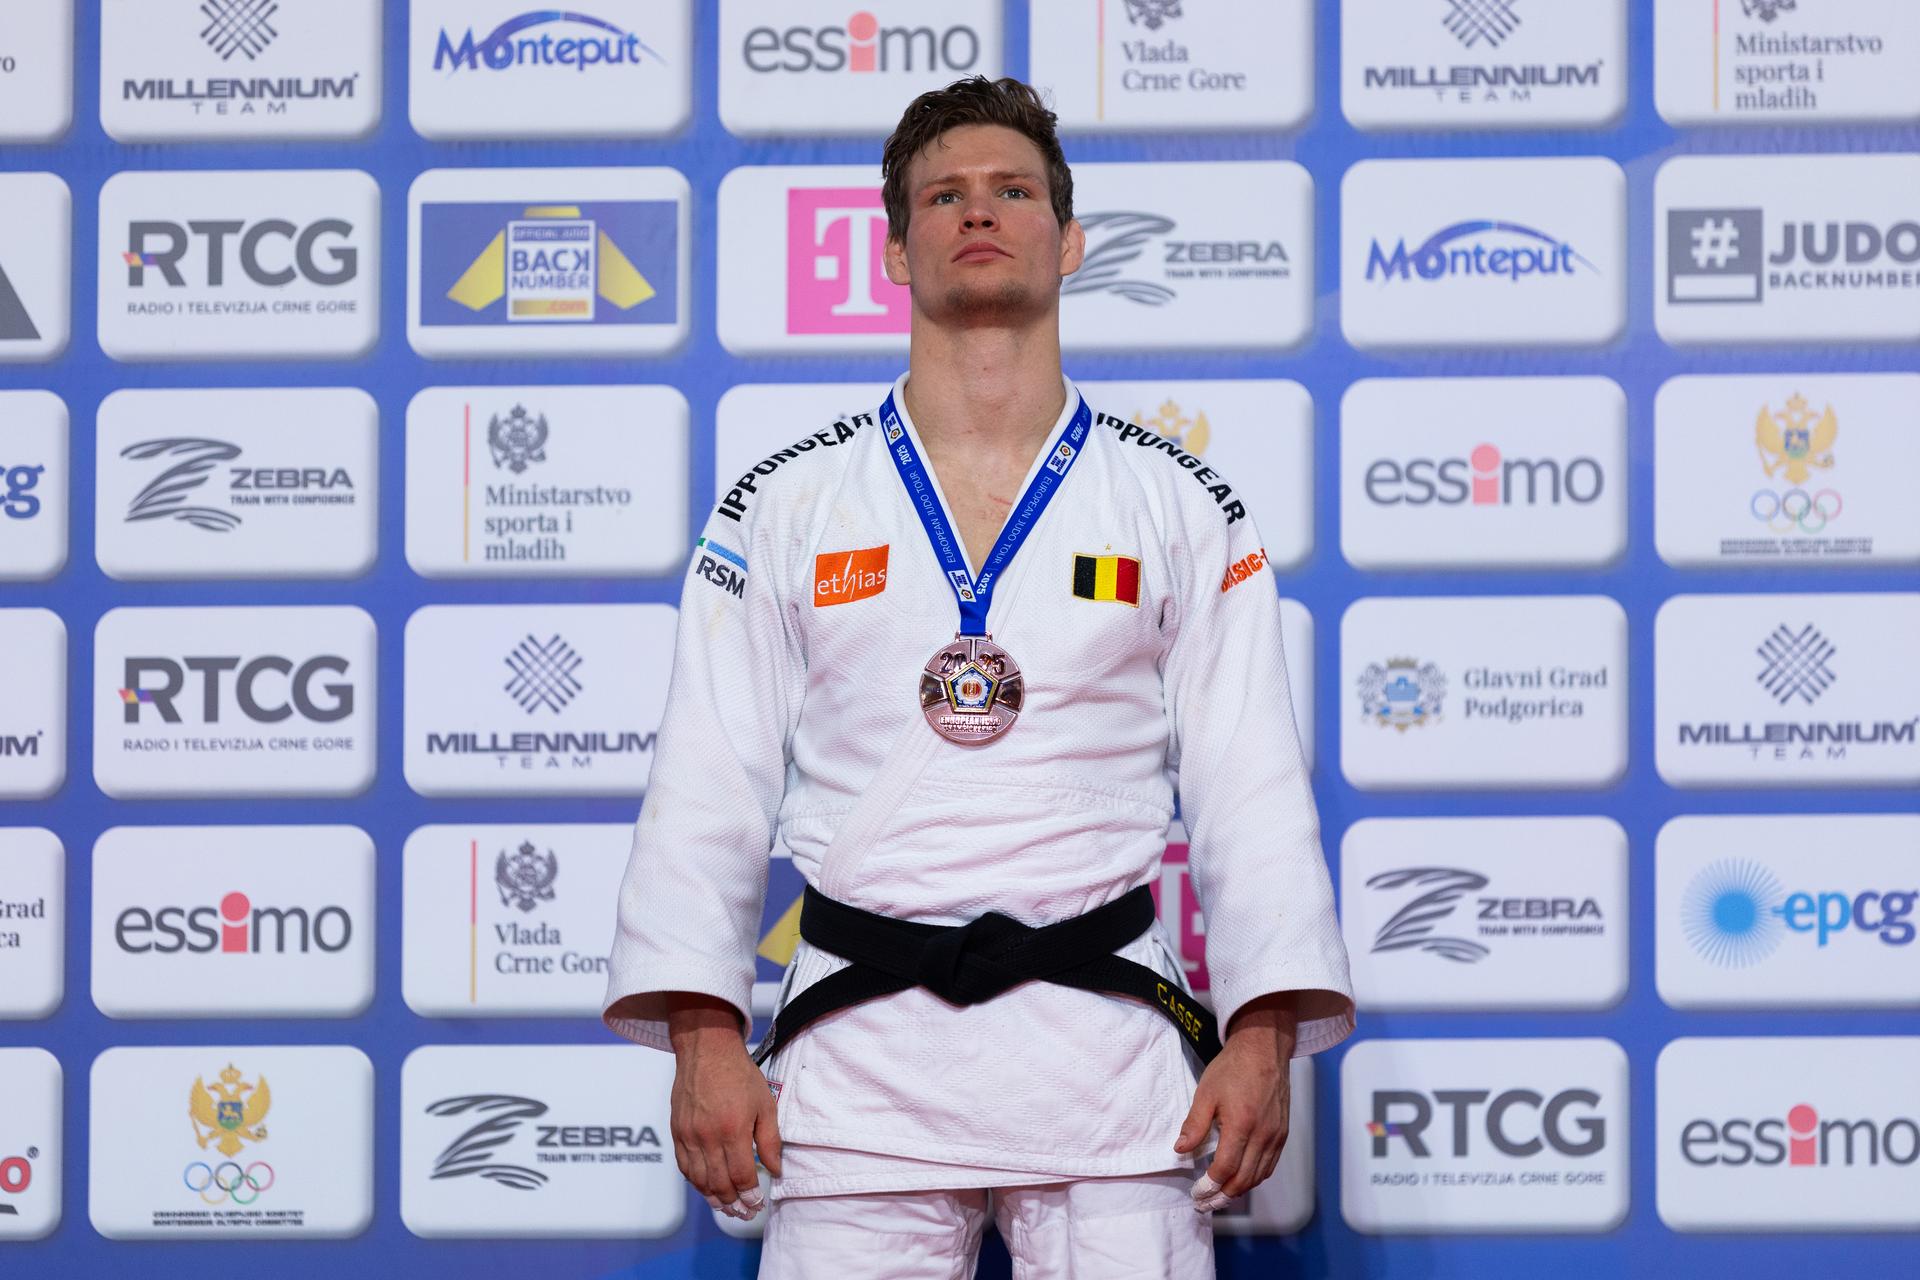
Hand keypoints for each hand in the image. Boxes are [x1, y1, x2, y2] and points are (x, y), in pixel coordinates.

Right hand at [666, 994, 781, 1219]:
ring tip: (727, 1208)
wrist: (706, 1049)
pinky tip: (706, 1188)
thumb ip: (770, 1140)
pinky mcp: (676, 1131)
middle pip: (719, 1183)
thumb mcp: (765, 1104)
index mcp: (732, 1129)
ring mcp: (688, 1135)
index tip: (757, 1203)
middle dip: (734, 1204)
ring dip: (713, 1198)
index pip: (741, 1176)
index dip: (750, 1194)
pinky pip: (684, 1166)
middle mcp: (707, 1136)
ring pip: (699, 1180)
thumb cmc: (739, 1074)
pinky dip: (696, 1182)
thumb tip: (776, 1169)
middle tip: (744, 1213)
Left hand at [1172, 995, 1298, 1212]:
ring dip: (1239, 1191)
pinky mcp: (1282, 1133)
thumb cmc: (1233, 1067)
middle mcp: (1263, 1134)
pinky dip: (1255, 1178)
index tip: (1197, 1193)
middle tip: (1205, 1203)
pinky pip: (1270, 1165)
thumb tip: (1180, 1150)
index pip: (1225, 1169)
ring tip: (1219, 1197)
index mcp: (1242, 1124)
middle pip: (1243, 1179)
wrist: (1264, 1048)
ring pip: (1258, 1176)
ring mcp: (1276, 1135)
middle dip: (1222, 1196)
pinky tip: (1241, 1180)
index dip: (1209, 1186)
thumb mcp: (1205, 1092)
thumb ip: (1194, 1124)